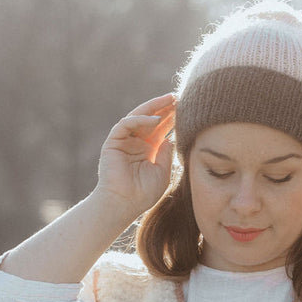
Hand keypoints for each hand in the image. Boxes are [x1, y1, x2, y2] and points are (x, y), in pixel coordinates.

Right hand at [96, 93, 175, 220]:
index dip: (172, 117)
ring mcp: (124, 140)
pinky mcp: (113, 142)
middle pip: (151, 118)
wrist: (123, 204)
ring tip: (170, 100)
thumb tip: (172, 138)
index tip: (187, 108)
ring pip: (138, 116)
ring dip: (154, 107)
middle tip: (179, 97)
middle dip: (165, 107)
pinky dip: (140, 119)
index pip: (161, 127)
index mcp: (148, 149)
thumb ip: (167, 154)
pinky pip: (126, 124)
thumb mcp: (162, 173)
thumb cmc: (143, 194)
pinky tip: (155, 119)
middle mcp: (136, 142)